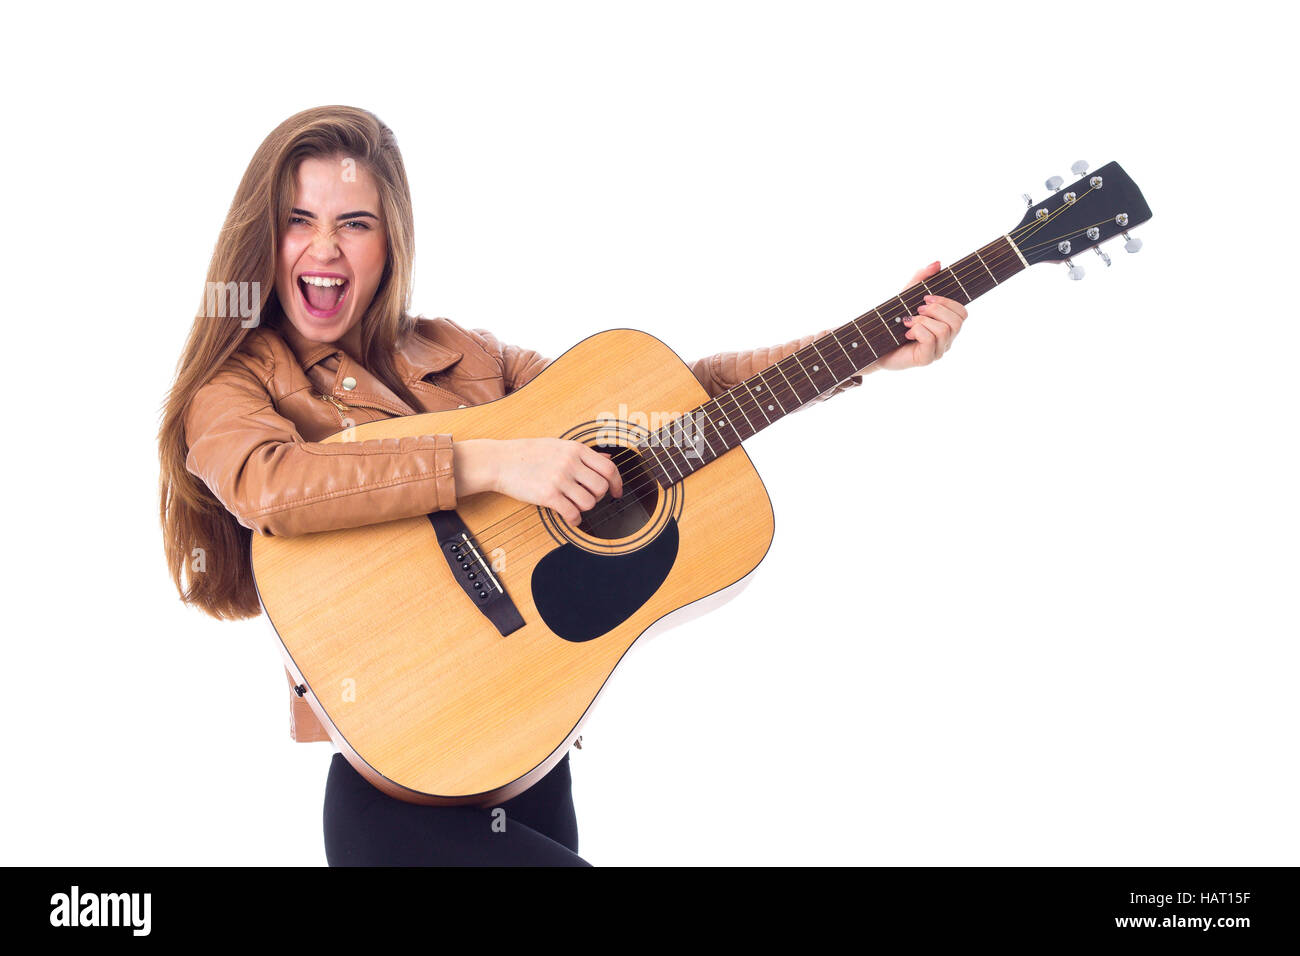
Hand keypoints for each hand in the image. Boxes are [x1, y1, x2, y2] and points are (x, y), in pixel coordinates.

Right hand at [454, 437, 622, 524]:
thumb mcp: (559, 445)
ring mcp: (559, 479)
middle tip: (588, 498)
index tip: (616, 492)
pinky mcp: (548, 495)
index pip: (609, 468)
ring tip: (575, 506)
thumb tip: (608, 458)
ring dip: (586, 509)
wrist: (500, 461)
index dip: (617, 483)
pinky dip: (575, 520)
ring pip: (589, 502)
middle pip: (601, 487)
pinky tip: (570, 518)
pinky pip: (572, 513)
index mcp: (575, 449)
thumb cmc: (528, 453)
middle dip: (599, 497)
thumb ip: (584, 453)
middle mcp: (570, 463)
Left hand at [874, 260, 967, 370]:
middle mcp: (946, 340)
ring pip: (944, 330)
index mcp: (946, 326)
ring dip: (923, 321)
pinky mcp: (926, 359)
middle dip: (935, 310)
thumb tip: (937, 263)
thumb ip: (922, 279)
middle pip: (958, 321)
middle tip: (917, 310)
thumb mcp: (907, 296)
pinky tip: (906, 333)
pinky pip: (930, 339)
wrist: (872, 343)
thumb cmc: (892, 322)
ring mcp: (937, 352)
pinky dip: (917, 330)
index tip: (925, 298)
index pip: (962, 313)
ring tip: (908, 322)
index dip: (947, 302)